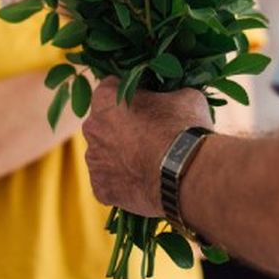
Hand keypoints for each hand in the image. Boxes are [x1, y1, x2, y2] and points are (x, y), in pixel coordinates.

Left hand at [82, 79, 210, 216]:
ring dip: (122, 156)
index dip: (132, 95)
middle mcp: (92, 128)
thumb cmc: (184, 128)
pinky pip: (110, 183)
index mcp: (105, 99)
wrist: (186, 173)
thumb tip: (176, 98)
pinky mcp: (101, 189)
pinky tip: (145, 182)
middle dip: (123, 127)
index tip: (148, 103)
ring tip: (151, 162)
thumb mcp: (185, 96)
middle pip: (105, 124)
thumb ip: (170, 94)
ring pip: (105, 155)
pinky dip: (124, 183)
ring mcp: (94, 161)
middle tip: (151, 135)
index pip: (112, 88)